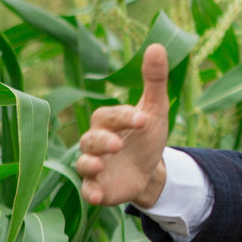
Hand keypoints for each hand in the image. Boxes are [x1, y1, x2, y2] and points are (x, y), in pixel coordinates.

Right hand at [76, 44, 171, 208]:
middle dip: (103, 141)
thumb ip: (154, 80)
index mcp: (107, 120)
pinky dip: (90, 192)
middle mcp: (95, 142)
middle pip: (91, 139)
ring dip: (89, 165)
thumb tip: (158, 45)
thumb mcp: (155, 110)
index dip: (126, 117)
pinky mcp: (97, 187)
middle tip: (117, 145)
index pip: (111, 116)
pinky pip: (87, 190)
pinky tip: (97, 197)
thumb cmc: (146, 136)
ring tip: (99, 166)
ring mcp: (94, 165)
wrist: (150, 171)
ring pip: (83, 163)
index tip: (143, 120)